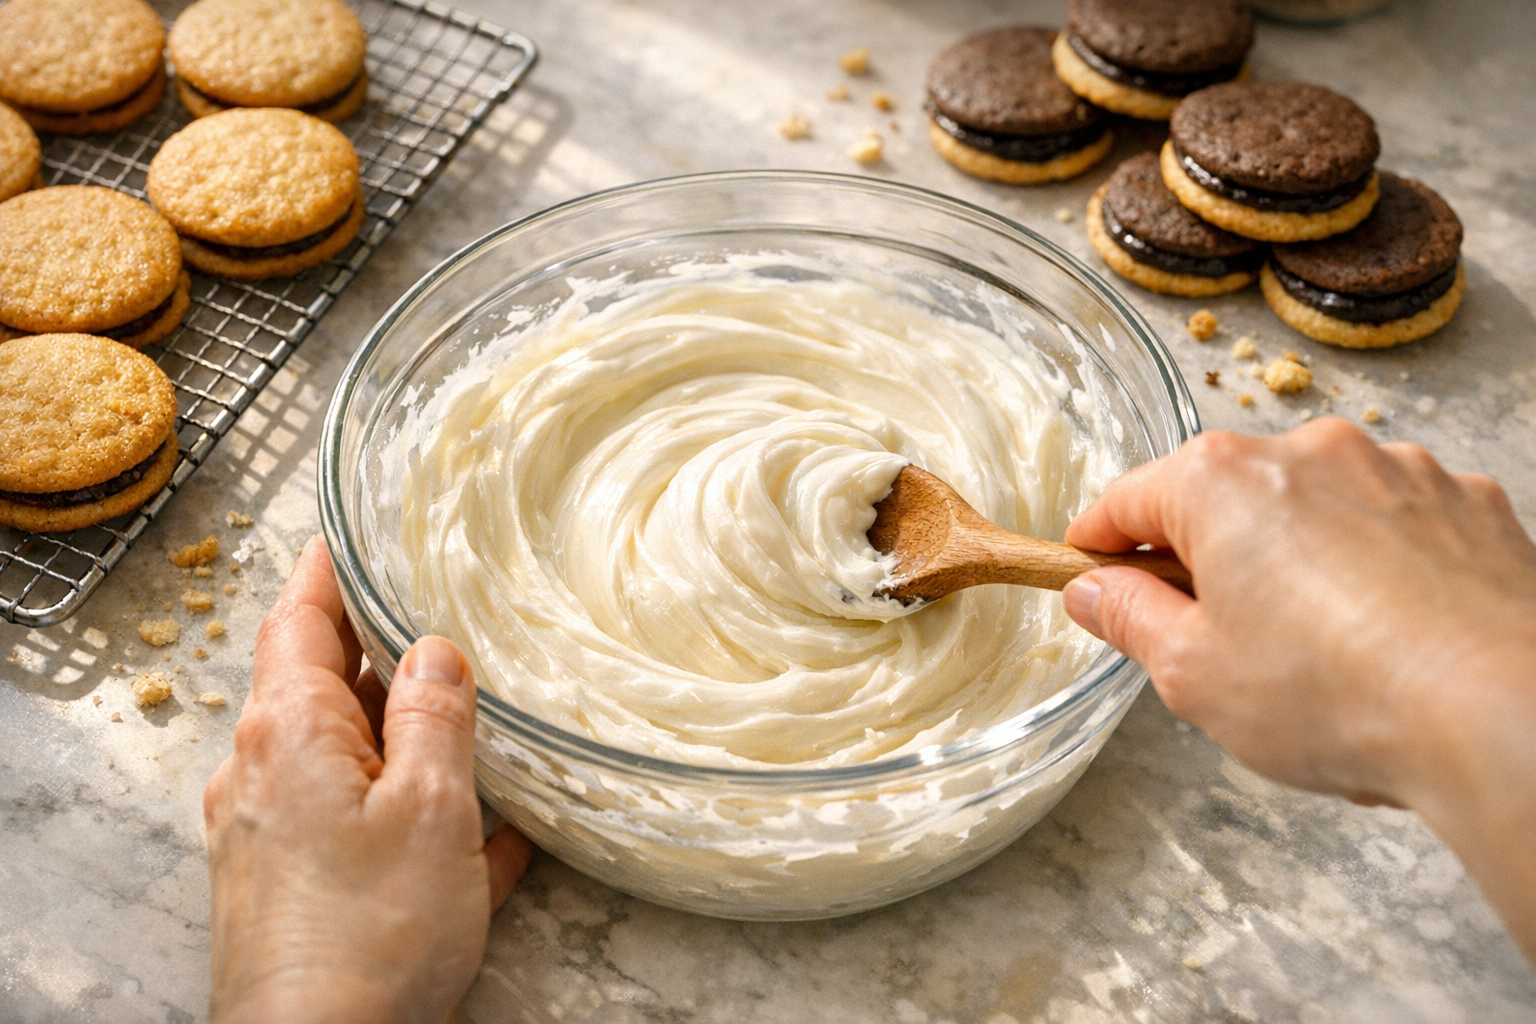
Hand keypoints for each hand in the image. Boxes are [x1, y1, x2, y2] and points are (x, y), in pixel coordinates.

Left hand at [204, 538, 532, 1023]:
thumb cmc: (371, 932)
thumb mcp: (429, 807)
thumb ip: (434, 716)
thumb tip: (434, 649)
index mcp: (288, 731)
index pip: (297, 616)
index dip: (327, 567)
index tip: (351, 528)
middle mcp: (261, 772)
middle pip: (317, 683)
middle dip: (378, 652)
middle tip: (439, 619)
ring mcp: (269, 833)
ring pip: (343, 757)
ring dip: (403, 736)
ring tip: (474, 724)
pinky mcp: (289, 887)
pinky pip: (352, 824)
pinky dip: (407, 812)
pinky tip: (487, 837)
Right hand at [1062, 417, 1535, 959]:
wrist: (1503, 716)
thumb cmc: (1339, 696)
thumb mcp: (1193, 675)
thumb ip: (1130, 620)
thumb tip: (1095, 591)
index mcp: (1222, 482)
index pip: (1128, 499)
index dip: (1099, 543)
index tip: (1091, 573)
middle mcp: (1309, 452)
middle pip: (1224, 498)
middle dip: (1209, 559)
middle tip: (1214, 642)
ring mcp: (1396, 468)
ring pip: (1313, 509)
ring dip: (1297, 559)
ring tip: (1318, 650)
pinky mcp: (1464, 502)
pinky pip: (1392, 522)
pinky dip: (1376, 564)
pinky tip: (1387, 634)